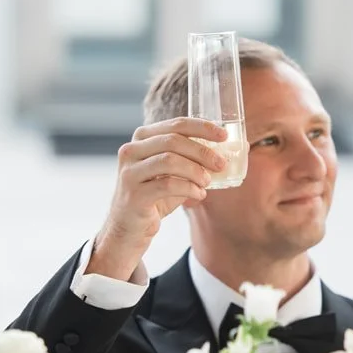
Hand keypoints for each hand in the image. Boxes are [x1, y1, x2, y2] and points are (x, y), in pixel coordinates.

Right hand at [87, 117, 225, 281]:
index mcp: (141, 139)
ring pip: (169, 160)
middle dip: (202, 151)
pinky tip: (198, 195)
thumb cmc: (153, 198)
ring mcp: (129, 172)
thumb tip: (222, 155)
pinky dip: (189, 189)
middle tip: (221, 164)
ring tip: (207, 182)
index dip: (202, 127)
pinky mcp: (133, 194)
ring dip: (195, 170)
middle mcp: (130, 151)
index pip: (175, 124)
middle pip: (173, 140)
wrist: (128, 228)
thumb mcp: (171, 174)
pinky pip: (167, 185)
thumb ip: (190, 161)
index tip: (224, 135)